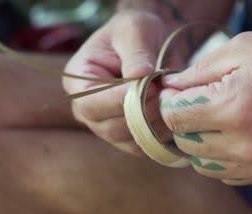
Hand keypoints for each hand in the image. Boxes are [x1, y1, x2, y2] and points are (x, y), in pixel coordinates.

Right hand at [63, 11, 182, 155]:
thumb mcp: (136, 30)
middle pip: (110, 128)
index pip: (92, 103)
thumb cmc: (137, 32)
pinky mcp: (129, 136)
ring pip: (130, 140)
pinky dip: (163, 133)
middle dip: (143, 114)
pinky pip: (145, 145)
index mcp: (78, 80)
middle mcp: (87, 109)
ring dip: (156, 124)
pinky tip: (173, 112)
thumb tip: (141, 76)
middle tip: (167, 94)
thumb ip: (137, 53)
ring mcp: (107, 126)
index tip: (152, 87)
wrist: (151, 43)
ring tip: (171, 100)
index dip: (122, 101)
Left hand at [160, 32, 251, 184]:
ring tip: (214, 120)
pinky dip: (222, 158)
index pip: (174, 118)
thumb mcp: (243, 49)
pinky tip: (234, 137)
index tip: (173, 92)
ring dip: (200, 143)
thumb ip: (198, 72)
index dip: (166, 103)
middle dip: (181, 123)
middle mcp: (247, 144)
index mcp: (235, 107)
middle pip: (186, 144)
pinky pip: (229, 176)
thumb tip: (168, 87)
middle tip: (193, 104)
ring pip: (204, 165)